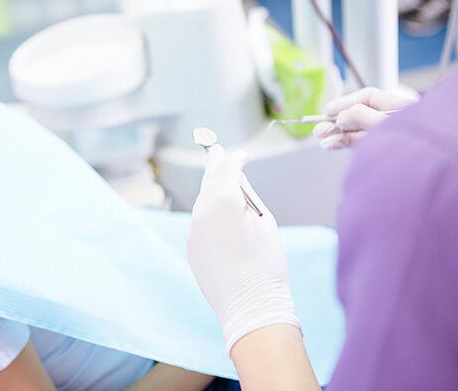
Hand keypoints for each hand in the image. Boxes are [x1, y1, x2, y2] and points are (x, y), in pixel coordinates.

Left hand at [187, 145, 299, 354]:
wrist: (251, 305)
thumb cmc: (266, 264)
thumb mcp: (265, 221)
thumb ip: (247, 197)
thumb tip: (235, 184)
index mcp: (222, 201)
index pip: (227, 169)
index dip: (235, 159)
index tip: (241, 154)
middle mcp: (201, 212)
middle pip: (208, 182)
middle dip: (215, 167)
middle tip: (217, 152)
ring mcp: (192, 231)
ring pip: (202, 204)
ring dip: (212, 194)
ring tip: (222, 185)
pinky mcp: (191, 248)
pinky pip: (200, 225)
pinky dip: (208, 217)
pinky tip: (220, 220)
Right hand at [313, 87, 416, 149]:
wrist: (436, 168)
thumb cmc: (419, 144)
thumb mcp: (387, 125)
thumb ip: (363, 118)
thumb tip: (342, 116)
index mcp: (400, 107)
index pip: (368, 98)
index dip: (346, 102)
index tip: (328, 110)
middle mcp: (393, 121)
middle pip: (359, 115)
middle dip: (337, 122)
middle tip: (318, 129)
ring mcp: (388, 137)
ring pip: (357, 132)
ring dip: (338, 135)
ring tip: (321, 140)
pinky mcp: (383, 152)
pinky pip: (361, 145)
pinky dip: (345, 144)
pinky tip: (331, 145)